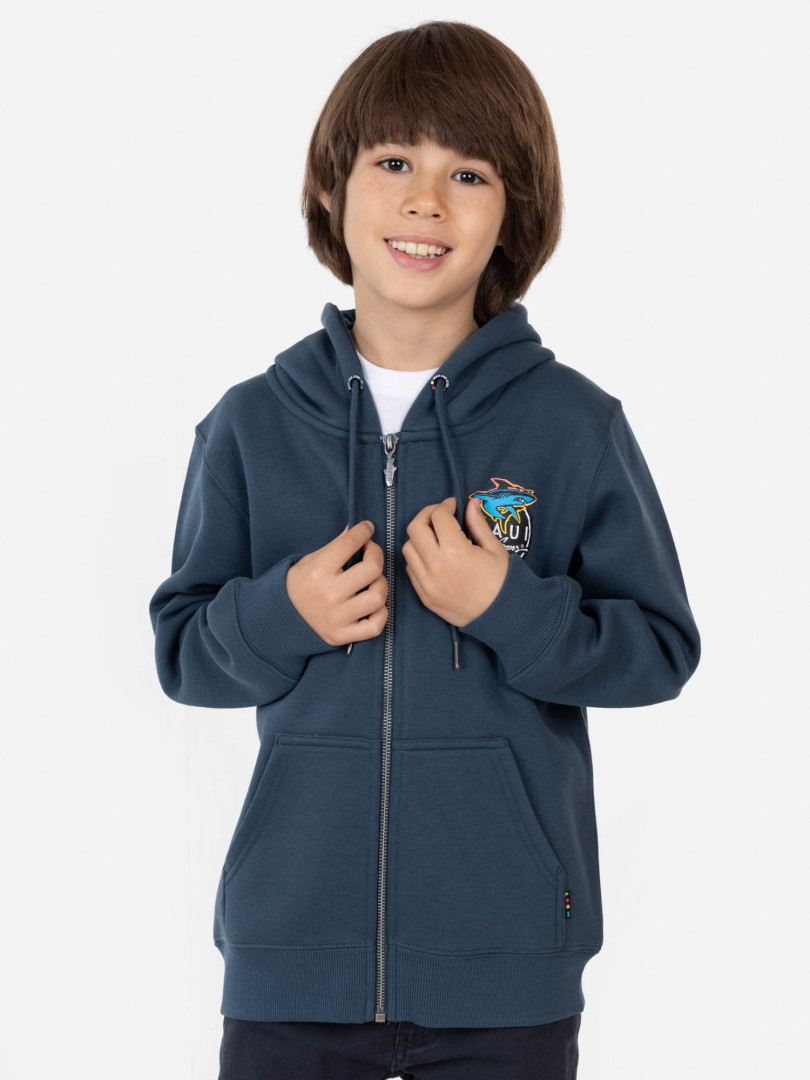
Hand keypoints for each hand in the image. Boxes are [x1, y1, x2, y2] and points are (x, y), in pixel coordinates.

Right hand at [286, 521, 388, 645]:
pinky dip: (380, 614)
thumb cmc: (299, 584)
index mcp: (318, 571)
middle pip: (372, 568)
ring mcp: (336, 617)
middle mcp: (328, 594)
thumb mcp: (310, 560)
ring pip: (378, 597)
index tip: (367, 529)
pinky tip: (373, 605)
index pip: (349, 543)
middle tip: (370, 553)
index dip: (364, 531)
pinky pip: (375, 626)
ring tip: (372, 581)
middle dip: (376, 555)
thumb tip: (355, 528)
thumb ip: (335, 545)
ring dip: (380, 585)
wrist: (280, 617)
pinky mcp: (341, 635)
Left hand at [402, 495, 509, 627]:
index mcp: (455, 551)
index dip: (446, 505)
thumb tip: (470, 503)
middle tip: (441, 515)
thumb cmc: (502, 581)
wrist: (501, 616)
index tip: (453, 505)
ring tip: (436, 537)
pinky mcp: (424, 596)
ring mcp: (427, 582)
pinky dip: (418, 558)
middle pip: (415, 528)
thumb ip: (478, 524)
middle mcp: (436, 565)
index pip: (438, 516)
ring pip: (408, 548)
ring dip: (419, 537)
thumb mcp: (495, 549)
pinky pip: (411, 569)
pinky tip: (433, 556)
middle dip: (427, 515)